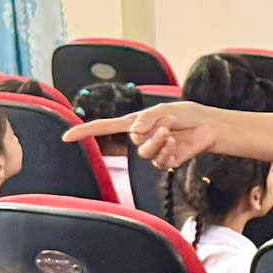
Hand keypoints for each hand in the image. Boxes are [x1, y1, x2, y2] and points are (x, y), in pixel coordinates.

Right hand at [61, 98, 229, 169]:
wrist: (206, 126)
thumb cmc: (184, 114)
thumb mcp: (163, 111)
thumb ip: (147, 120)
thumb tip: (134, 132)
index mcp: (134, 124)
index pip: (105, 128)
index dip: (86, 131)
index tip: (66, 136)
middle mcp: (140, 139)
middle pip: (133, 142)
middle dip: (149, 132)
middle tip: (166, 125)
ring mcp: (152, 151)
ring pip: (144, 154)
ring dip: (158, 142)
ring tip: (170, 133)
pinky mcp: (165, 161)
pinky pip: (159, 162)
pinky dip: (167, 152)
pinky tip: (175, 143)